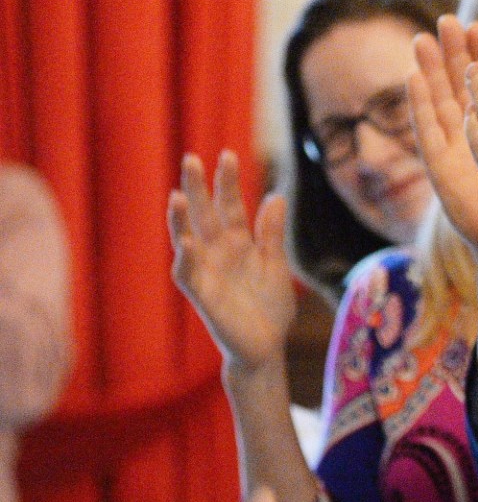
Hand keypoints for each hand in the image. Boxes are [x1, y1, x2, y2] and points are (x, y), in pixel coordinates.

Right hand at [167, 152, 296, 376]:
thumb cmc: (269, 308)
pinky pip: (189, 276)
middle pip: (205, 216)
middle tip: (191, 158)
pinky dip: (186, 259)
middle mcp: (219, 254)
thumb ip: (272, 234)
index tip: (228, 154)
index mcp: (239, 244)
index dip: (228, 183)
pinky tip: (186, 242)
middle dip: (198, 189)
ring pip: (189, 240)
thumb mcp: (276, 265)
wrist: (266, 348)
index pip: (231, 207)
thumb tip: (276, 196)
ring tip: (177, 195)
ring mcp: (208, 273)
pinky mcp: (204, 297)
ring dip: (181, 220)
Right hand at [410, 18, 477, 264]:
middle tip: (450, 20)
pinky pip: (429, 131)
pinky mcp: (445, 168)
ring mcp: (461, 150)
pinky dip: (420, 105)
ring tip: (424, 38)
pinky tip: (414, 78)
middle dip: (457, 52)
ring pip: (442, 101)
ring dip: (432, 69)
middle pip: (463, 84)